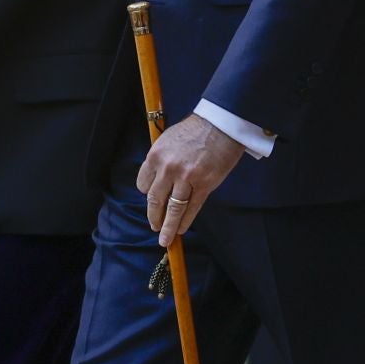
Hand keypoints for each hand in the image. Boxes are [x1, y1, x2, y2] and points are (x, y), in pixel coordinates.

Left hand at [137, 114, 245, 246]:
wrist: (221, 124)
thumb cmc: (195, 129)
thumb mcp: (168, 139)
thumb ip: (161, 160)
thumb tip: (158, 180)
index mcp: (155, 156)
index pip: (143, 184)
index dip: (147, 193)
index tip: (151, 198)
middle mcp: (168, 169)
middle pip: (155, 200)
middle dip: (153, 217)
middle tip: (154, 227)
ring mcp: (186, 178)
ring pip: (173, 209)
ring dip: (168, 227)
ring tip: (165, 239)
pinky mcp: (204, 185)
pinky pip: (192, 208)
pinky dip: (185, 221)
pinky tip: (182, 229)